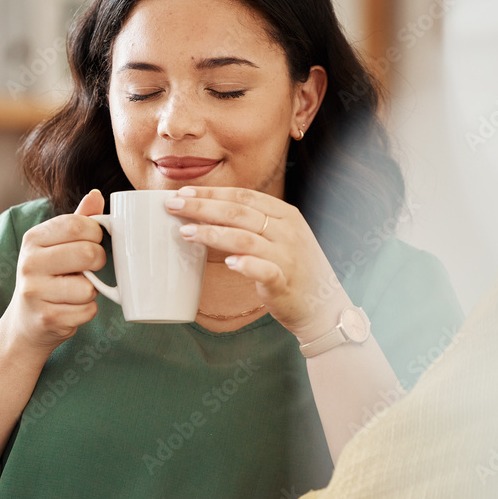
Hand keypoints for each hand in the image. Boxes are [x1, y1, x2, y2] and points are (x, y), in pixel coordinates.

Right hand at [4, 190, 106, 352]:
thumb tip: (96, 194)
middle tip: (90, 268)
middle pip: (88, 253)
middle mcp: (29, 263)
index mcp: (33, 238)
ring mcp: (35, 292)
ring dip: (91, 291)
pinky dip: (86, 311)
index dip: (95, 234)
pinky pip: (87, 311)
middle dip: (98, 262)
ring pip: (89, 287)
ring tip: (74, 291)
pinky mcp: (46, 318)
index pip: (76, 225)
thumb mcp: (56, 245)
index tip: (94, 241)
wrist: (25, 323)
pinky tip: (70, 309)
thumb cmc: (47, 278)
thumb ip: (77, 220)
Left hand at [164, 186, 351, 341]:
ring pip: (245, 238)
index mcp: (286, 215)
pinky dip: (246, 265)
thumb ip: (253, 224)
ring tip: (185, 232)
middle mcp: (287, 231)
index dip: (212, 192)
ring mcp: (288, 256)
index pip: (244, 196)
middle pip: (239, 212)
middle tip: (173, 205)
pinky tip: (228, 263)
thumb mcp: (280, 237)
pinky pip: (265, 270)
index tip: (184, 191)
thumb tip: (210, 212)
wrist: (324, 307)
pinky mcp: (285, 282)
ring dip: (212, 233)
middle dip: (203, 207)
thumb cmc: (293, 270)